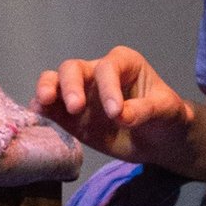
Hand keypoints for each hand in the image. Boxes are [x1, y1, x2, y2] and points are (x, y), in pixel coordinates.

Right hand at [32, 46, 205, 179]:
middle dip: (71, 86)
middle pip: (73, 69)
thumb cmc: (166, 117)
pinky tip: (38, 116)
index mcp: (123, 64)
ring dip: (47, 90)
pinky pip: (51, 108)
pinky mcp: (70, 116)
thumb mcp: (167, 111)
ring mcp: (80, 93)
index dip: (108, 87)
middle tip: (77, 108)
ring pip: (55, 81)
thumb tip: (121, 116)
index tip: (116, 113)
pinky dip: (42, 109)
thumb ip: (146, 110)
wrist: (159, 141)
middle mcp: (97, 73)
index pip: (108, 68)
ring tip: (45, 104)